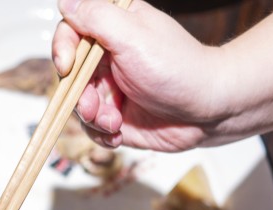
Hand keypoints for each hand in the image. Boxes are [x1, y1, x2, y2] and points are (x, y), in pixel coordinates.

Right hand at [52, 0, 224, 150]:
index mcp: (114, 29)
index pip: (71, 32)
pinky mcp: (117, 116)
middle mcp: (110, 58)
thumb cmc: (179, 68)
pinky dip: (100, 134)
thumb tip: (65, 3)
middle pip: (70, 74)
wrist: (209, 110)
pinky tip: (118, 134)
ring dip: (92, 118)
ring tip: (114, 123)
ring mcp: (112, 88)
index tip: (67, 66)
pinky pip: (92, 127)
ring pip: (78, 103)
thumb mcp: (133, 36)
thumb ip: (96, 17)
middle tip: (94, 107)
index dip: (63, 49)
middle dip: (78, 94)